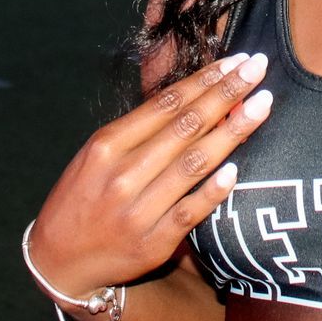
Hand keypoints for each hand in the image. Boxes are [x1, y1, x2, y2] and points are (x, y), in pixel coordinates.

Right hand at [27, 51, 272, 303]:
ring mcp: (138, 210)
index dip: (205, 80)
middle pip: (186, 126)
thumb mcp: (97, 154)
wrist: (59, 259)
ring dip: (233, 131)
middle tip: (258, 68)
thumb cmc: (83, 197)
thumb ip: (141, 130)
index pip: (166, 104)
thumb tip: (195, 97)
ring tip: (262, 105)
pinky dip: (214, 190)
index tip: (236, 61)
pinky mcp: (153, 243)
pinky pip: (191, 212)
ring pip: (194, 163)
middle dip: (227, 93)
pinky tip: (236, 168)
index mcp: (107, 145)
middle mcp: (122, 174)